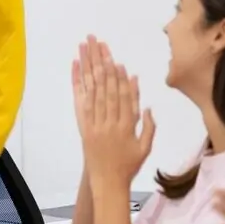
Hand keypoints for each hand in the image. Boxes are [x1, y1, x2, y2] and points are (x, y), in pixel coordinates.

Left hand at [74, 37, 154, 191]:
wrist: (107, 182)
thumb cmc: (129, 165)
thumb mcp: (146, 146)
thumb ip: (148, 125)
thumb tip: (145, 103)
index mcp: (126, 126)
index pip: (122, 96)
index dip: (118, 76)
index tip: (115, 59)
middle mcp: (108, 122)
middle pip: (105, 87)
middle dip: (101, 61)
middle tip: (97, 41)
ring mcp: (94, 123)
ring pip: (92, 89)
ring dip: (88, 65)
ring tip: (85, 45)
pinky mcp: (83, 126)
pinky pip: (80, 102)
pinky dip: (77, 83)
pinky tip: (76, 66)